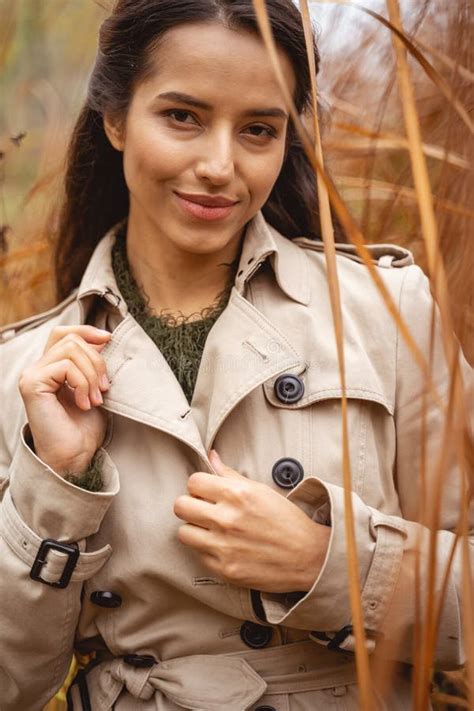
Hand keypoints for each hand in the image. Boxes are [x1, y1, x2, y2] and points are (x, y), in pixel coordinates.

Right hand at [18, 325, 111, 474]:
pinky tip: (85, 404)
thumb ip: (92, 364)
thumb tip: (103, 338)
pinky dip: (82, 384)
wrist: (75, 456)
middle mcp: (37, 369)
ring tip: (95, 399)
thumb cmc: (85, 428)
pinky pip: (65, 367)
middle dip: (96, 360)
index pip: (63, 333)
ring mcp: (32, 376)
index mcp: (51, 368)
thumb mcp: (94, 388)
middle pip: (71, 339)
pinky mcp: (32, 385)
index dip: (86, 331)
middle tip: (104, 388)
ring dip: (91, 375)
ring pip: (70, 350)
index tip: (109, 339)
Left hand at [173, 450, 329, 592]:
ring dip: (195, 529)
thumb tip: (211, 456)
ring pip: (184, 532)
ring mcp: (223, 547)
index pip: (193, 482)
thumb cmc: (286, 520)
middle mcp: (227, 520)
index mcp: (237, 495)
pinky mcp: (224, 569)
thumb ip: (230, 475)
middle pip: (181, 506)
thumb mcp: (260, 490)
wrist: (307, 556)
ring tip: (211, 529)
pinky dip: (207, 550)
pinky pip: (198, 555)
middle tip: (204, 509)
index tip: (206, 492)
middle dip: (191, 505)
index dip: (199, 486)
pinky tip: (224, 546)